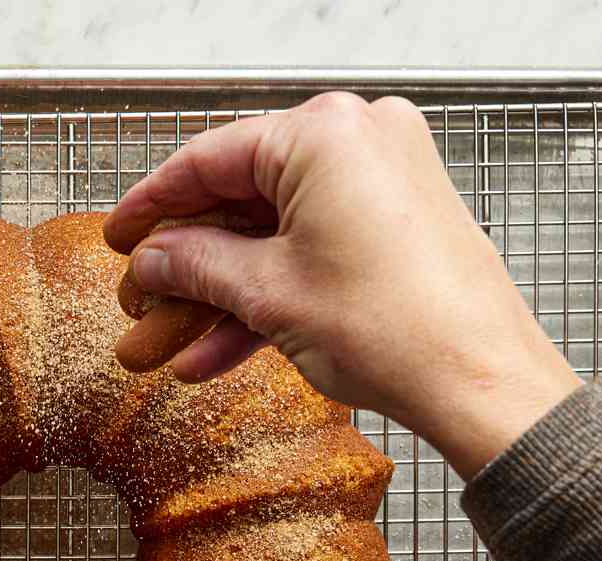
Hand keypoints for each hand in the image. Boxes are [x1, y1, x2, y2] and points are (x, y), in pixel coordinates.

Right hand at [104, 92, 581, 478]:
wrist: (481, 383)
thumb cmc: (399, 329)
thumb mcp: (267, 296)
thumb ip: (196, 266)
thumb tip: (152, 260)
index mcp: (326, 135)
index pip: (209, 158)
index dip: (153, 203)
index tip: (120, 234)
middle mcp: (360, 143)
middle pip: (242, 199)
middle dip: (187, 264)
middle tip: (142, 297)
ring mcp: (383, 184)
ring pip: (275, 236)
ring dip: (222, 293)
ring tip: (171, 341)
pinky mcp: (397, 228)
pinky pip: (312, 253)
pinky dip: (270, 296)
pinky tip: (220, 349)